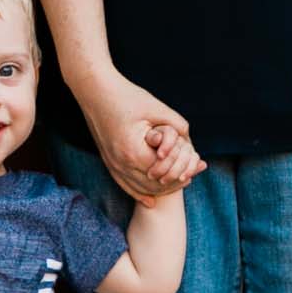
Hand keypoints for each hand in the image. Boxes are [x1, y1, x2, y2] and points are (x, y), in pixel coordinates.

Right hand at [76, 69, 200, 206]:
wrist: (95, 91)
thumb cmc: (127, 96)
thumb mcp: (156, 108)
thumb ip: (176, 125)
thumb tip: (189, 141)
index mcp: (133, 151)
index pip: (164, 172)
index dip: (182, 170)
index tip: (196, 165)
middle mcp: (120, 163)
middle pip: (154, 185)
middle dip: (174, 183)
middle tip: (191, 176)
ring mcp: (112, 165)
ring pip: (140, 189)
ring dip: (160, 190)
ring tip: (178, 182)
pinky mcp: (108, 162)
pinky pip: (125, 186)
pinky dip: (139, 194)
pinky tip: (150, 201)